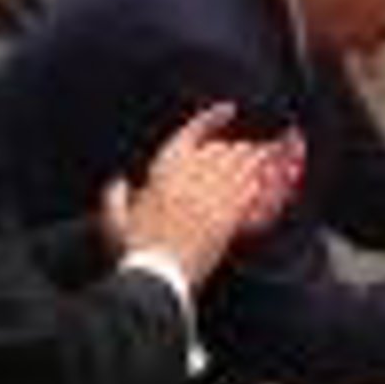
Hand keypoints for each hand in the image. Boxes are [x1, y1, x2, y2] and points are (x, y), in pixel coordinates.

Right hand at [121, 103, 302, 286]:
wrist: (159, 274)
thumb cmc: (135, 248)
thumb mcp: (114, 221)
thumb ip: (114, 198)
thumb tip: (116, 182)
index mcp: (165, 171)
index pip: (192, 133)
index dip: (212, 118)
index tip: (228, 109)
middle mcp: (193, 177)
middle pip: (224, 148)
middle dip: (239, 144)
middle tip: (253, 143)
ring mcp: (214, 194)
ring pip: (242, 165)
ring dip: (257, 156)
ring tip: (269, 151)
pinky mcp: (230, 214)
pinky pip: (250, 189)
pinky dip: (259, 181)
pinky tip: (265, 178)